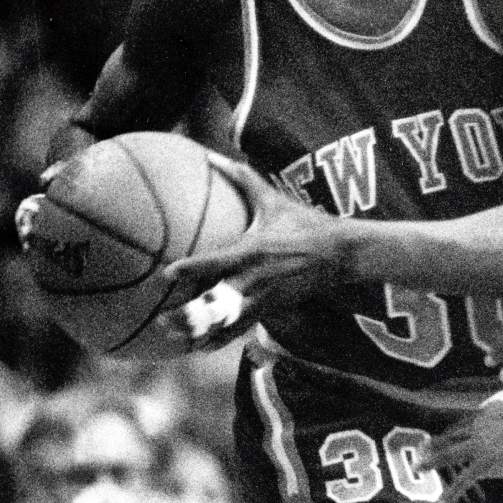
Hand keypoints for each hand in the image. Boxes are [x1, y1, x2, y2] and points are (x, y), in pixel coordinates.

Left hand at [157, 154, 344, 348]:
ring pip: (228, 323)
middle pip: (218, 304)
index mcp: (253, 251)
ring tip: (175, 341)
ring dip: (202, 334)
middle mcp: (255, 279)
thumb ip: (242, 178)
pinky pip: (241, 330)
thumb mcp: (274, 200)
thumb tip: (212, 155)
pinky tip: (200, 347)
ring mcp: (263, 298)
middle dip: (191, 316)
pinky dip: (220, 339)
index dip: (192, 270)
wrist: (340, 253)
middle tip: (162, 321)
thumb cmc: (304, 222)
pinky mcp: (270, 310)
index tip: (167, 275)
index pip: (217, 263)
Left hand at [423, 390, 502, 502]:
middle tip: (419, 448)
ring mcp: (480, 444)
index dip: (450, 431)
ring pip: (450, 454)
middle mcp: (479, 426)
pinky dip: (452, 492)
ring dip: (431, 461)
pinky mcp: (485, 462)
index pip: (463, 423)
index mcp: (487, 411)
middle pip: (451, 435)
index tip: (440, 437)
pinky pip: (464, 480)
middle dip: (434, 443)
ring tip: (417, 468)